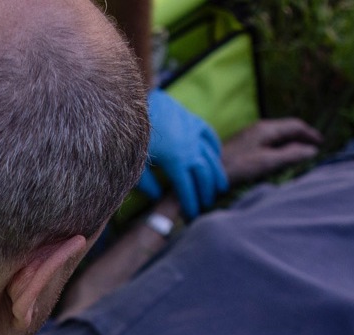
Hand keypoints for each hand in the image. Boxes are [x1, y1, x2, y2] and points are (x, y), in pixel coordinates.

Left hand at [137, 89, 227, 218]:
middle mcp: (190, 149)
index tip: (191, 214)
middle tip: (207, 204)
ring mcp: (194, 133)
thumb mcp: (135, 161)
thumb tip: (156, 196)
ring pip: (211, 157)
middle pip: (204, 175)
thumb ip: (146, 182)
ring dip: (217, 173)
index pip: (186, 188)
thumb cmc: (133, 133)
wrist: (140, 101)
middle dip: (206, 191)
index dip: (190, 202)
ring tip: (221, 187)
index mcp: (175, 161)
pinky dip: (215, 147)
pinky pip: (209, 136)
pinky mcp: (193, 120)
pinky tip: (217, 156)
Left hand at [220, 117, 322, 184]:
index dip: (310, 134)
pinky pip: (268, 143)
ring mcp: (250, 136)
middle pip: (287, 129)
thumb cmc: (237, 167)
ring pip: (277, 136)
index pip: (295, 125)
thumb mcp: (267, 161)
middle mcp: (259, 128)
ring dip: (291, 143)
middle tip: (314, 149)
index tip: (322, 143)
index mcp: (266, 128)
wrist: (206, 172)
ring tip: (301, 154)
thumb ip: (290, 155)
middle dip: (302, 138)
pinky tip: (280, 159)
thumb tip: (311, 150)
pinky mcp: (244, 145)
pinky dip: (280, 148)